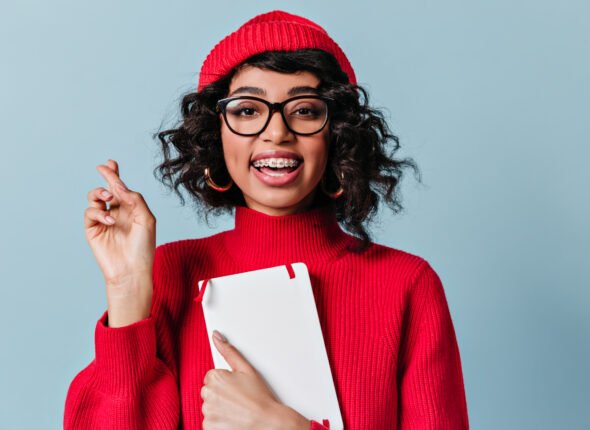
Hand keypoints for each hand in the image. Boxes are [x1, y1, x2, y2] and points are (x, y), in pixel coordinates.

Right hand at [84, 159, 155, 326]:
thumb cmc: (143, 247)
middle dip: (106, 177)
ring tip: (108, 197)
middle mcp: (117, 212)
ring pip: (95, 198)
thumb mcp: (146, 219)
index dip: (115, 175)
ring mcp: (104, 221)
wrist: (132, 270)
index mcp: (131, 209)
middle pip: (107, 189)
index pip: (122, 189)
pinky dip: (98, 212)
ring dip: (100, 192)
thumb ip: (134, 199)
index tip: (111, 163)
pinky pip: (90, 213)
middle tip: (104, 169)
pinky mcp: (93, 230)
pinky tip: (109, 220)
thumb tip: (118, 186)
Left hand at [201, 331, 310, 429]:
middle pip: (209, 391)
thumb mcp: (246, 369)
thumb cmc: (259, 397)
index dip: (226, 382)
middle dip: (221, 394)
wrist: (267, 423)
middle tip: (239, 399)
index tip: (237, 388)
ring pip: (210, 407)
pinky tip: (232, 420)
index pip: (212, 376)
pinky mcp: (208, 427)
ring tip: (237, 410)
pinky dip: (218, 422)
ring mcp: (208, 412)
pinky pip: (210, 422)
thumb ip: (228, 351)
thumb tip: (216, 336)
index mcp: (215, 377)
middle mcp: (208, 394)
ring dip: (220, 409)